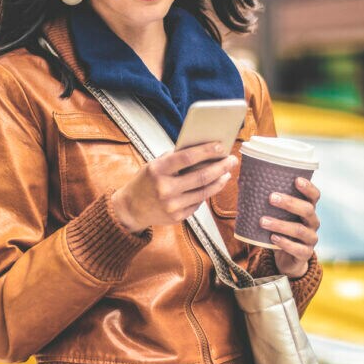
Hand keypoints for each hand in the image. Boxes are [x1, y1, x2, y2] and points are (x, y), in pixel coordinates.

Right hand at [112, 143, 237, 234]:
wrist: (131, 208)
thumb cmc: (146, 181)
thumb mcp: (154, 165)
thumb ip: (175, 159)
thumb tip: (204, 151)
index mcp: (157, 170)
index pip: (187, 158)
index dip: (206, 151)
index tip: (221, 146)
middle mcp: (165, 188)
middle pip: (201, 176)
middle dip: (221, 167)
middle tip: (232, 159)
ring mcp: (172, 205)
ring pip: (204, 191)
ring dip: (219, 181)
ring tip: (227, 172)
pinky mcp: (177, 217)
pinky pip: (198, 203)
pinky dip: (206, 192)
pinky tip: (213, 185)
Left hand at [261, 177, 321, 278]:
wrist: (287, 257)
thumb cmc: (280, 229)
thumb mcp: (276, 214)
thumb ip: (264, 199)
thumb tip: (241, 178)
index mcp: (308, 209)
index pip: (314, 196)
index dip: (308, 187)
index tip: (296, 180)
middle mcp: (312, 222)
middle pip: (307, 210)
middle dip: (289, 203)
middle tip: (271, 198)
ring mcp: (311, 239)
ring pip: (300, 230)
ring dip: (280, 224)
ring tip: (263, 221)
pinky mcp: (305, 254)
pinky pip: (298, 249)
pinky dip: (285, 243)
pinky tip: (272, 238)